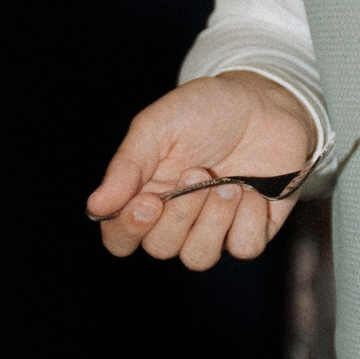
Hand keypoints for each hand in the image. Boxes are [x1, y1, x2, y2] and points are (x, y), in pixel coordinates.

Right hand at [87, 71, 314, 268]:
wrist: (263, 101)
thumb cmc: (204, 110)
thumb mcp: (158, 125)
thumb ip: (127, 166)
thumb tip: (96, 207)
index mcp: (145, 194)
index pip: (120, 238)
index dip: (128, 230)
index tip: (149, 201)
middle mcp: (177, 218)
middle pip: (161, 249)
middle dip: (180, 214)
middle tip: (197, 171)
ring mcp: (215, 227)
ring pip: (200, 257)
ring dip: (214, 220)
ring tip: (230, 183)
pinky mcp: (252, 229)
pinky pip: (244, 248)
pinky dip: (248, 218)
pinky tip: (253, 188)